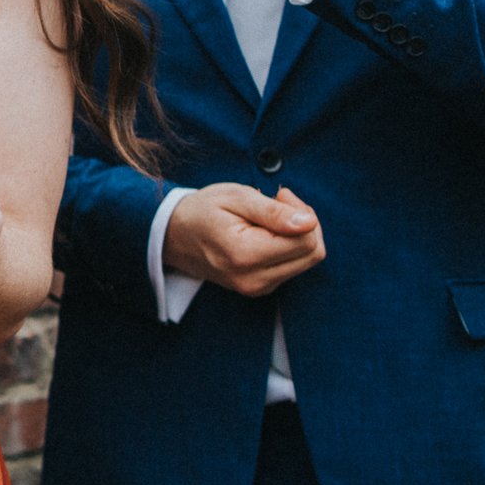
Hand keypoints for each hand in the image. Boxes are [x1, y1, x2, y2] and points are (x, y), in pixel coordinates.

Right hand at [164, 183, 326, 297]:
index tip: (280, 195)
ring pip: (306, 261)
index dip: (302, 213)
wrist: (172, 236)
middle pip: (312, 254)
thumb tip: (309, 223)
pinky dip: (288, 247)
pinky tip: (266, 232)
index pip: (306, 241)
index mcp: (245, 255)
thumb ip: (273, 211)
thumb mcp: (235, 197)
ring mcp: (256, 289)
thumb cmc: (202, 211)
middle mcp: (253, 280)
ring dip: (298, 235)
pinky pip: (293, 267)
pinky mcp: (260, 289)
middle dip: (305, 224)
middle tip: (278, 202)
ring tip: (269, 217)